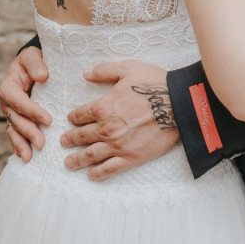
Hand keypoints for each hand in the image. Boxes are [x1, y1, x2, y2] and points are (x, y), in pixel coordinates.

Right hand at [0, 47, 50, 161]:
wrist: (32, 65)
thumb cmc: (33, 60)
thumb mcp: (32, 55)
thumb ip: (35, 63)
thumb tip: (42, 76)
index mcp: (8, 87)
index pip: (19, 101)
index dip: (32, 111)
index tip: (48, 120)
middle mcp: (6, 102)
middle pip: (16, 120)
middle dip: (29, 132)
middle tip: (42, 143)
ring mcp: (10, 113)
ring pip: (14, 130)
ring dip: (21, 144)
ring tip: (30, 157)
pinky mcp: (16, 119)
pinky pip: (15, 134)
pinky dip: (18, 146)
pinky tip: (25, 156)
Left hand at [60, 60, 179, 180]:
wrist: (180, 103)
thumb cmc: (155, 83)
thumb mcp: (128, 68)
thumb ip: (104, 70)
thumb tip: (85, 73)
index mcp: (103, 106)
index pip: (81, 114)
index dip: (73, 117)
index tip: (71, 120)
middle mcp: (107, 128)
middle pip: (82, 136)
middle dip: (70, 139)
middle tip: (64, 142)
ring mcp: (118, 145)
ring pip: (91, 155)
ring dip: (77, 159)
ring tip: (69, 163)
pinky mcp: (132, 157)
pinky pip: (109, 168)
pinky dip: (97, 173)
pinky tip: (90, 174)